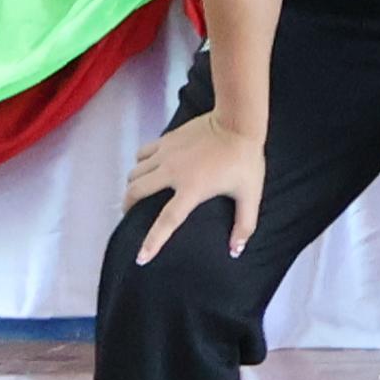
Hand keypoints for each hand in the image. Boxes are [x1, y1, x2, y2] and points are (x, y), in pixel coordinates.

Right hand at [126, 114, 270, 263]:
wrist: (238, 121)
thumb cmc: (245, 159)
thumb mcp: (250, 193)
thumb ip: (245, 224)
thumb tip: (236, 250)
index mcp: (191, 189)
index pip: (166, 222)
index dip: (153, 242)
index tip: (140, 258)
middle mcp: (171, 173)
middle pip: (136, 193)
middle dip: (128, 206)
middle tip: (130, 214)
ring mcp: (165, 154)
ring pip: (135, 173)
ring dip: (132, 185)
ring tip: (136, 193)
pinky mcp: (165, 140)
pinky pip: (141, 154)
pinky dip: (139, 163)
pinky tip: (145, 168)